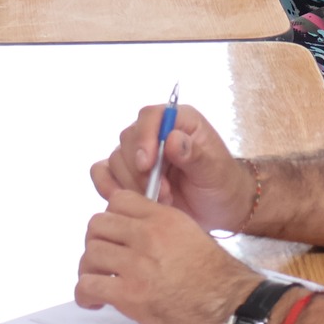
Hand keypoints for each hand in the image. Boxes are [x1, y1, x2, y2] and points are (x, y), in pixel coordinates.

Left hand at [73, 189, 262, 323]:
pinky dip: (84, 295)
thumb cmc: (218, 279)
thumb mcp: (191, 235)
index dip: (111, 218)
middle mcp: (148, 236)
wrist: (232, 308)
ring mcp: (137, 265)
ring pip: (90, 254)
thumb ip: (162, 229)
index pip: (118, 201)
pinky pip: (88, 286)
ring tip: (98, 282)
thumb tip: (135, 232)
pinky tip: (93, 302)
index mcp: (164, 218)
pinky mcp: (130, 295)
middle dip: (96, 243)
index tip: (114, 235)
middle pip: (97, 225)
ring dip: (89, 270)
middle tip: (103, 260)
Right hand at [91, 104, 259, 232]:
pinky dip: (107, 186)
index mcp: (179, 120)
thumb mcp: (214, 172)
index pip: (150, 116)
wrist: (218, 208)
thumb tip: (171, 139)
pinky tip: (124, 202)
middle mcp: (155, 132)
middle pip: (128, 139)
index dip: (143, 137)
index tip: (147, 165)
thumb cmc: (221, 184)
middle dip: (141, 171)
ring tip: (161, 201)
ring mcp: (138, 152)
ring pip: (115, 160)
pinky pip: (102, 173)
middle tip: (165, 194)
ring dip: (133, 185)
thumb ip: (194, 156)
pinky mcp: (126, 173)